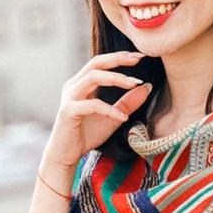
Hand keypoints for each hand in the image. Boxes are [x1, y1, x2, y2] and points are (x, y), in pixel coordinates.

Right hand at [43, 50, 152, 168]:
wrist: (66, 156)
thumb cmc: (86, 135)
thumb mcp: (112, 117)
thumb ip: (127, 103)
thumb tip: (146, 87)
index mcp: (81, 83)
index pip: (100, 62)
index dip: (119, 57)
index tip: (140, 56)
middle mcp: (73, 86)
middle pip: (95, 63)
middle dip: (117, 59)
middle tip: (137, 59)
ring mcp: (70, 97)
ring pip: (93, 77)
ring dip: (115, 78)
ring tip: (134, 84)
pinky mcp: (69, 112)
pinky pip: (92, 105)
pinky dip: (110, 110)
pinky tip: (124, 118)